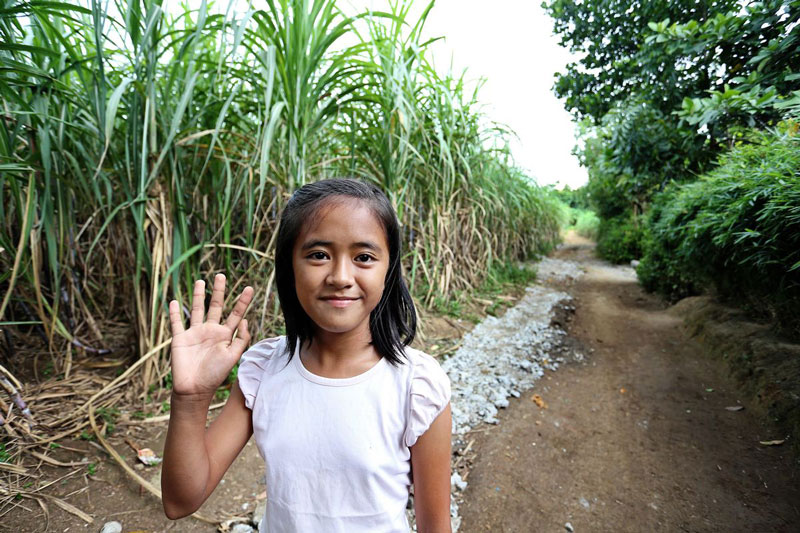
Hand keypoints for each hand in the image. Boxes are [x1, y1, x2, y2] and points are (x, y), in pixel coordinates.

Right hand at [168, 273, 253, 397]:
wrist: (194, 389)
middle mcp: (210, 331)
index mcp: (225, 335)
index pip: (236, 314)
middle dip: (219, 291)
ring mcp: (195, 333)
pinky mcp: (180, 338)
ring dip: (198, 296)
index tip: (250, 288)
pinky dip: (174, 313)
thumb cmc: (215, 375)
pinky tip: (174, 301)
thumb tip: (244, 320)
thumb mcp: (233, 357)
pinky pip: (177, 323)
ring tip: (201, 281)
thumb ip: (241, 339)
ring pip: (197, 309)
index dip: (243, 301)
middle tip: (221, 275)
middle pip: (216, 306)